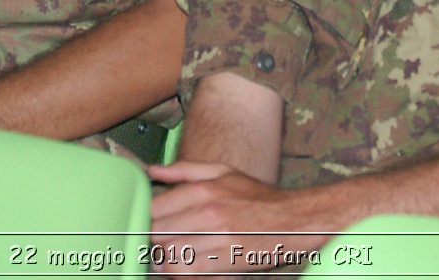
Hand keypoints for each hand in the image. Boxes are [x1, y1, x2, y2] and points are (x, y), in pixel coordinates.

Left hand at [147, 161, 322, 274]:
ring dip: (165, 258)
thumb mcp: (223, 171)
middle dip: (152, 239)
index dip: (145, 217)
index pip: (154, 208)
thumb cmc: (257, 196)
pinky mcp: (225, 263)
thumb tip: (152, 171)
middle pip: (156, 234)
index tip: (149, 221)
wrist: (294, 220)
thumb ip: (184, 170)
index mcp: (202, 190)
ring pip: (168, 257)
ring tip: (171, 253)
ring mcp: (216, 240)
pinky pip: (187, 274)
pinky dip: (181, 272)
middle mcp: (207, 214)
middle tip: (158, 239)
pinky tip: (187, 264)